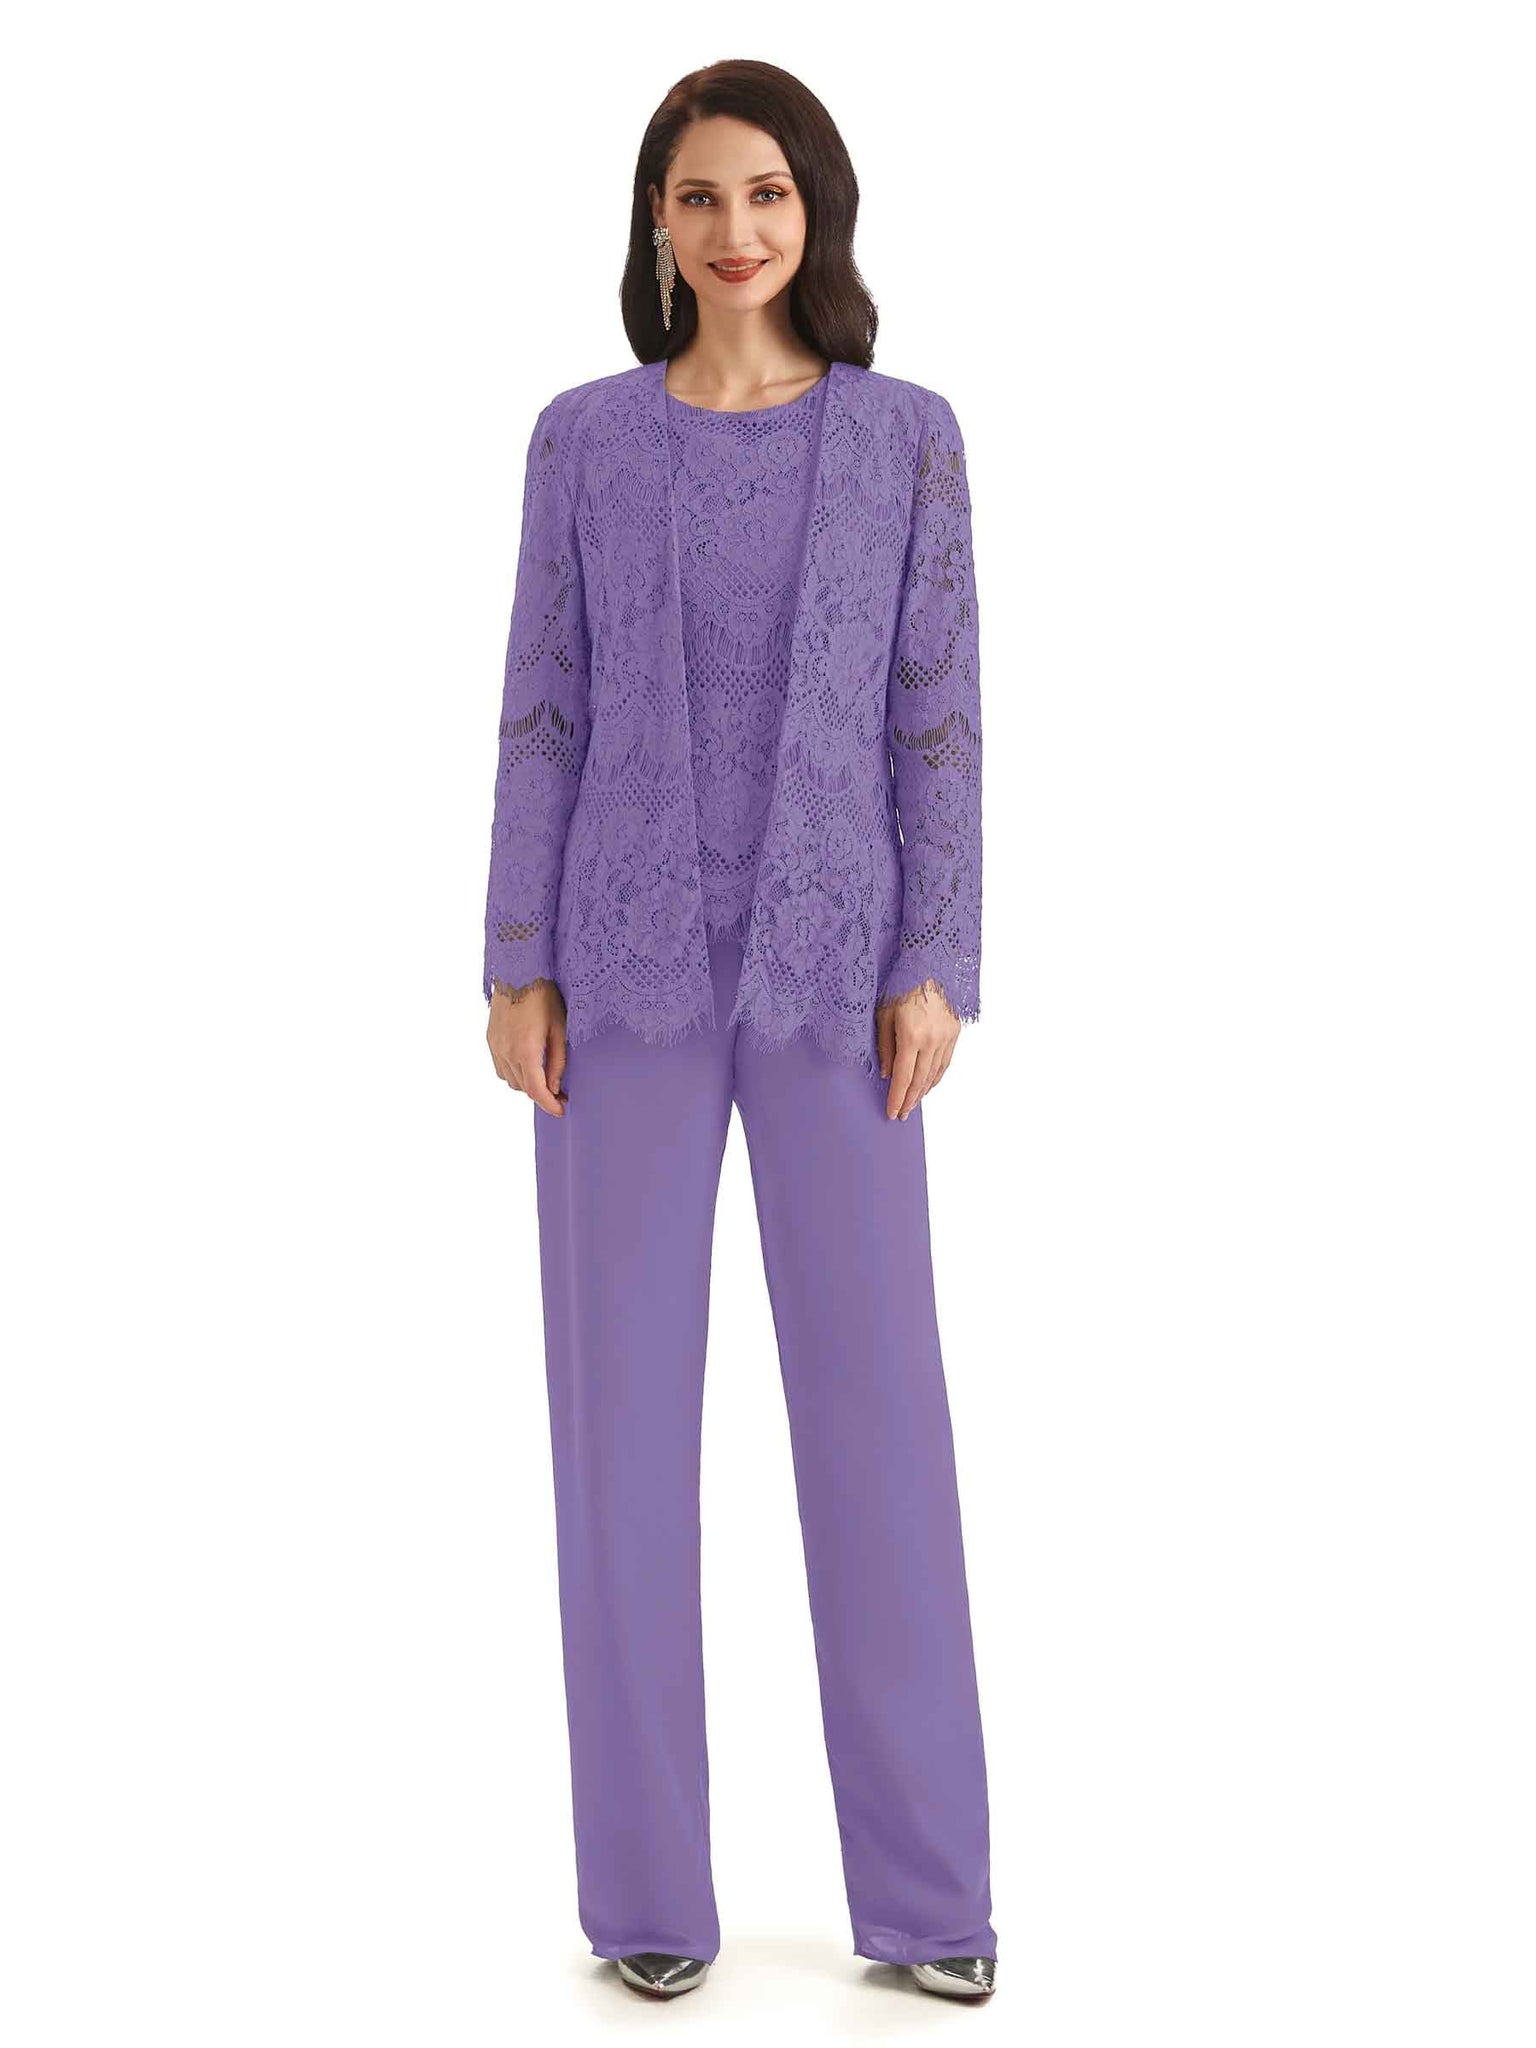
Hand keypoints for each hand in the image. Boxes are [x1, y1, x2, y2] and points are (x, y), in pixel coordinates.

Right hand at [487, 977, 568, 1115]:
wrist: (519, 971)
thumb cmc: (545, 997)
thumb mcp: (560, 1029)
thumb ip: (557, 1061)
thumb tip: (554, 1087)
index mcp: (526, 1051)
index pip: (537, 1091)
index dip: (549, 1105)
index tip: (562, 1110)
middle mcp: (506, 1052)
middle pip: (524, 1088)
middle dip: (542, 1095)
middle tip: (560, 1094)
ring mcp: (495, 1046)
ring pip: (510, 1080)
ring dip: (527, 1084)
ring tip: (544, 1078)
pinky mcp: (490, 1039)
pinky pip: (500, 1068)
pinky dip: (514, 1073)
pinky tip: (527, 1066)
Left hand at [876, 978, 959, 1121]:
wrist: (930, 962)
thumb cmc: (901, 984)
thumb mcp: (883, 1013)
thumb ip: (884, 1046)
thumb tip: (886, 1073)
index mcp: (911, 1036)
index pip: (902, 1078)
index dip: (896, 1098)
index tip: (892, 1113)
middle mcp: (932, 1040)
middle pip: (920, 1080)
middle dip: (910, 1100)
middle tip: (902, 1114)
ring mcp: (947, 1036)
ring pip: (935, 1074)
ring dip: (923, 1091)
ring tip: (913, 1102)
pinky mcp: (955, 1031)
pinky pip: (946, 1062)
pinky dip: (937, 1076)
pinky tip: (929, 1084)